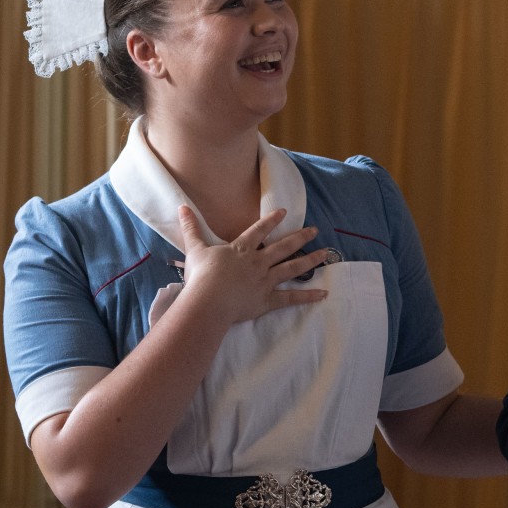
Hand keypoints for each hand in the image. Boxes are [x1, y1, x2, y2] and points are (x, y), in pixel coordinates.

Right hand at [177, 206, 327, 323]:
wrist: (208, 300)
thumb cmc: (201, 275)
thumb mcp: (194, 248)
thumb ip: (191, 228)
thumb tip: (181, 207)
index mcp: (242, 249)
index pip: (259, 230)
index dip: (272, 220)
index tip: (284, 212)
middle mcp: (258, 262)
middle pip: (284, 246)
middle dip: (300, 236)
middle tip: (315, 230)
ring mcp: (266, 280)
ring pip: (293, 268)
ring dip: (311, 260)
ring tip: (325, 254)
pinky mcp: (268, 300)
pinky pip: (291, 298)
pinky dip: (308, 296)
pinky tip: (323, 293)